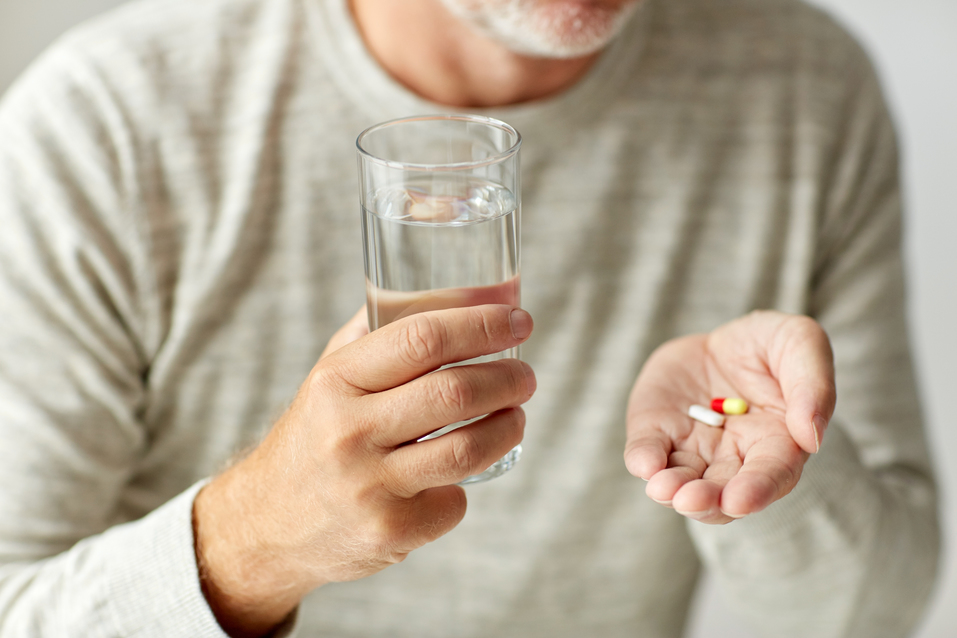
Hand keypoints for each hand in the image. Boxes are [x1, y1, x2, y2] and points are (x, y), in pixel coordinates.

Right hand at [193, 305, 535, 636]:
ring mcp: (367, 486)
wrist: (266, 524)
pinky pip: (453, 501)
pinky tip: (459, 474)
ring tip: (516, 416)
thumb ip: (379, 330)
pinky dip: (467, 484)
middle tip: (526, 376)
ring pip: (467, 449)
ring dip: (508, 427)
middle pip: (454, 392)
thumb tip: (463, 290)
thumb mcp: (330, 376)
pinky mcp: (387, 532)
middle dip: (508, 378)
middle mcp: (347, 431)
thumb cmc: (315, 434)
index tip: (518, 320)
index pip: (422, 338)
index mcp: (335, 380)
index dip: (481, 324)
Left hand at [623, 310, 834, 524]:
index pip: (771, 475)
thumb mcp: (801, 344)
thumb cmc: (773, 345)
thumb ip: (813, 387)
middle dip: (706, 500)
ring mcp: (693, 448)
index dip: (756, 490)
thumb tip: (811, 437)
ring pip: (682, 481)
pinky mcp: (658, 432)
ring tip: (662, 489)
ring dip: (671, 490)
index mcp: (778, 443)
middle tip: (690, 501)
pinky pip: (647, 451)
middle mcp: (733, 457)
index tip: (738, 501)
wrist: (723, 338)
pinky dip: (643, 459)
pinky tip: (644, 463)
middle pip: (721, 491)